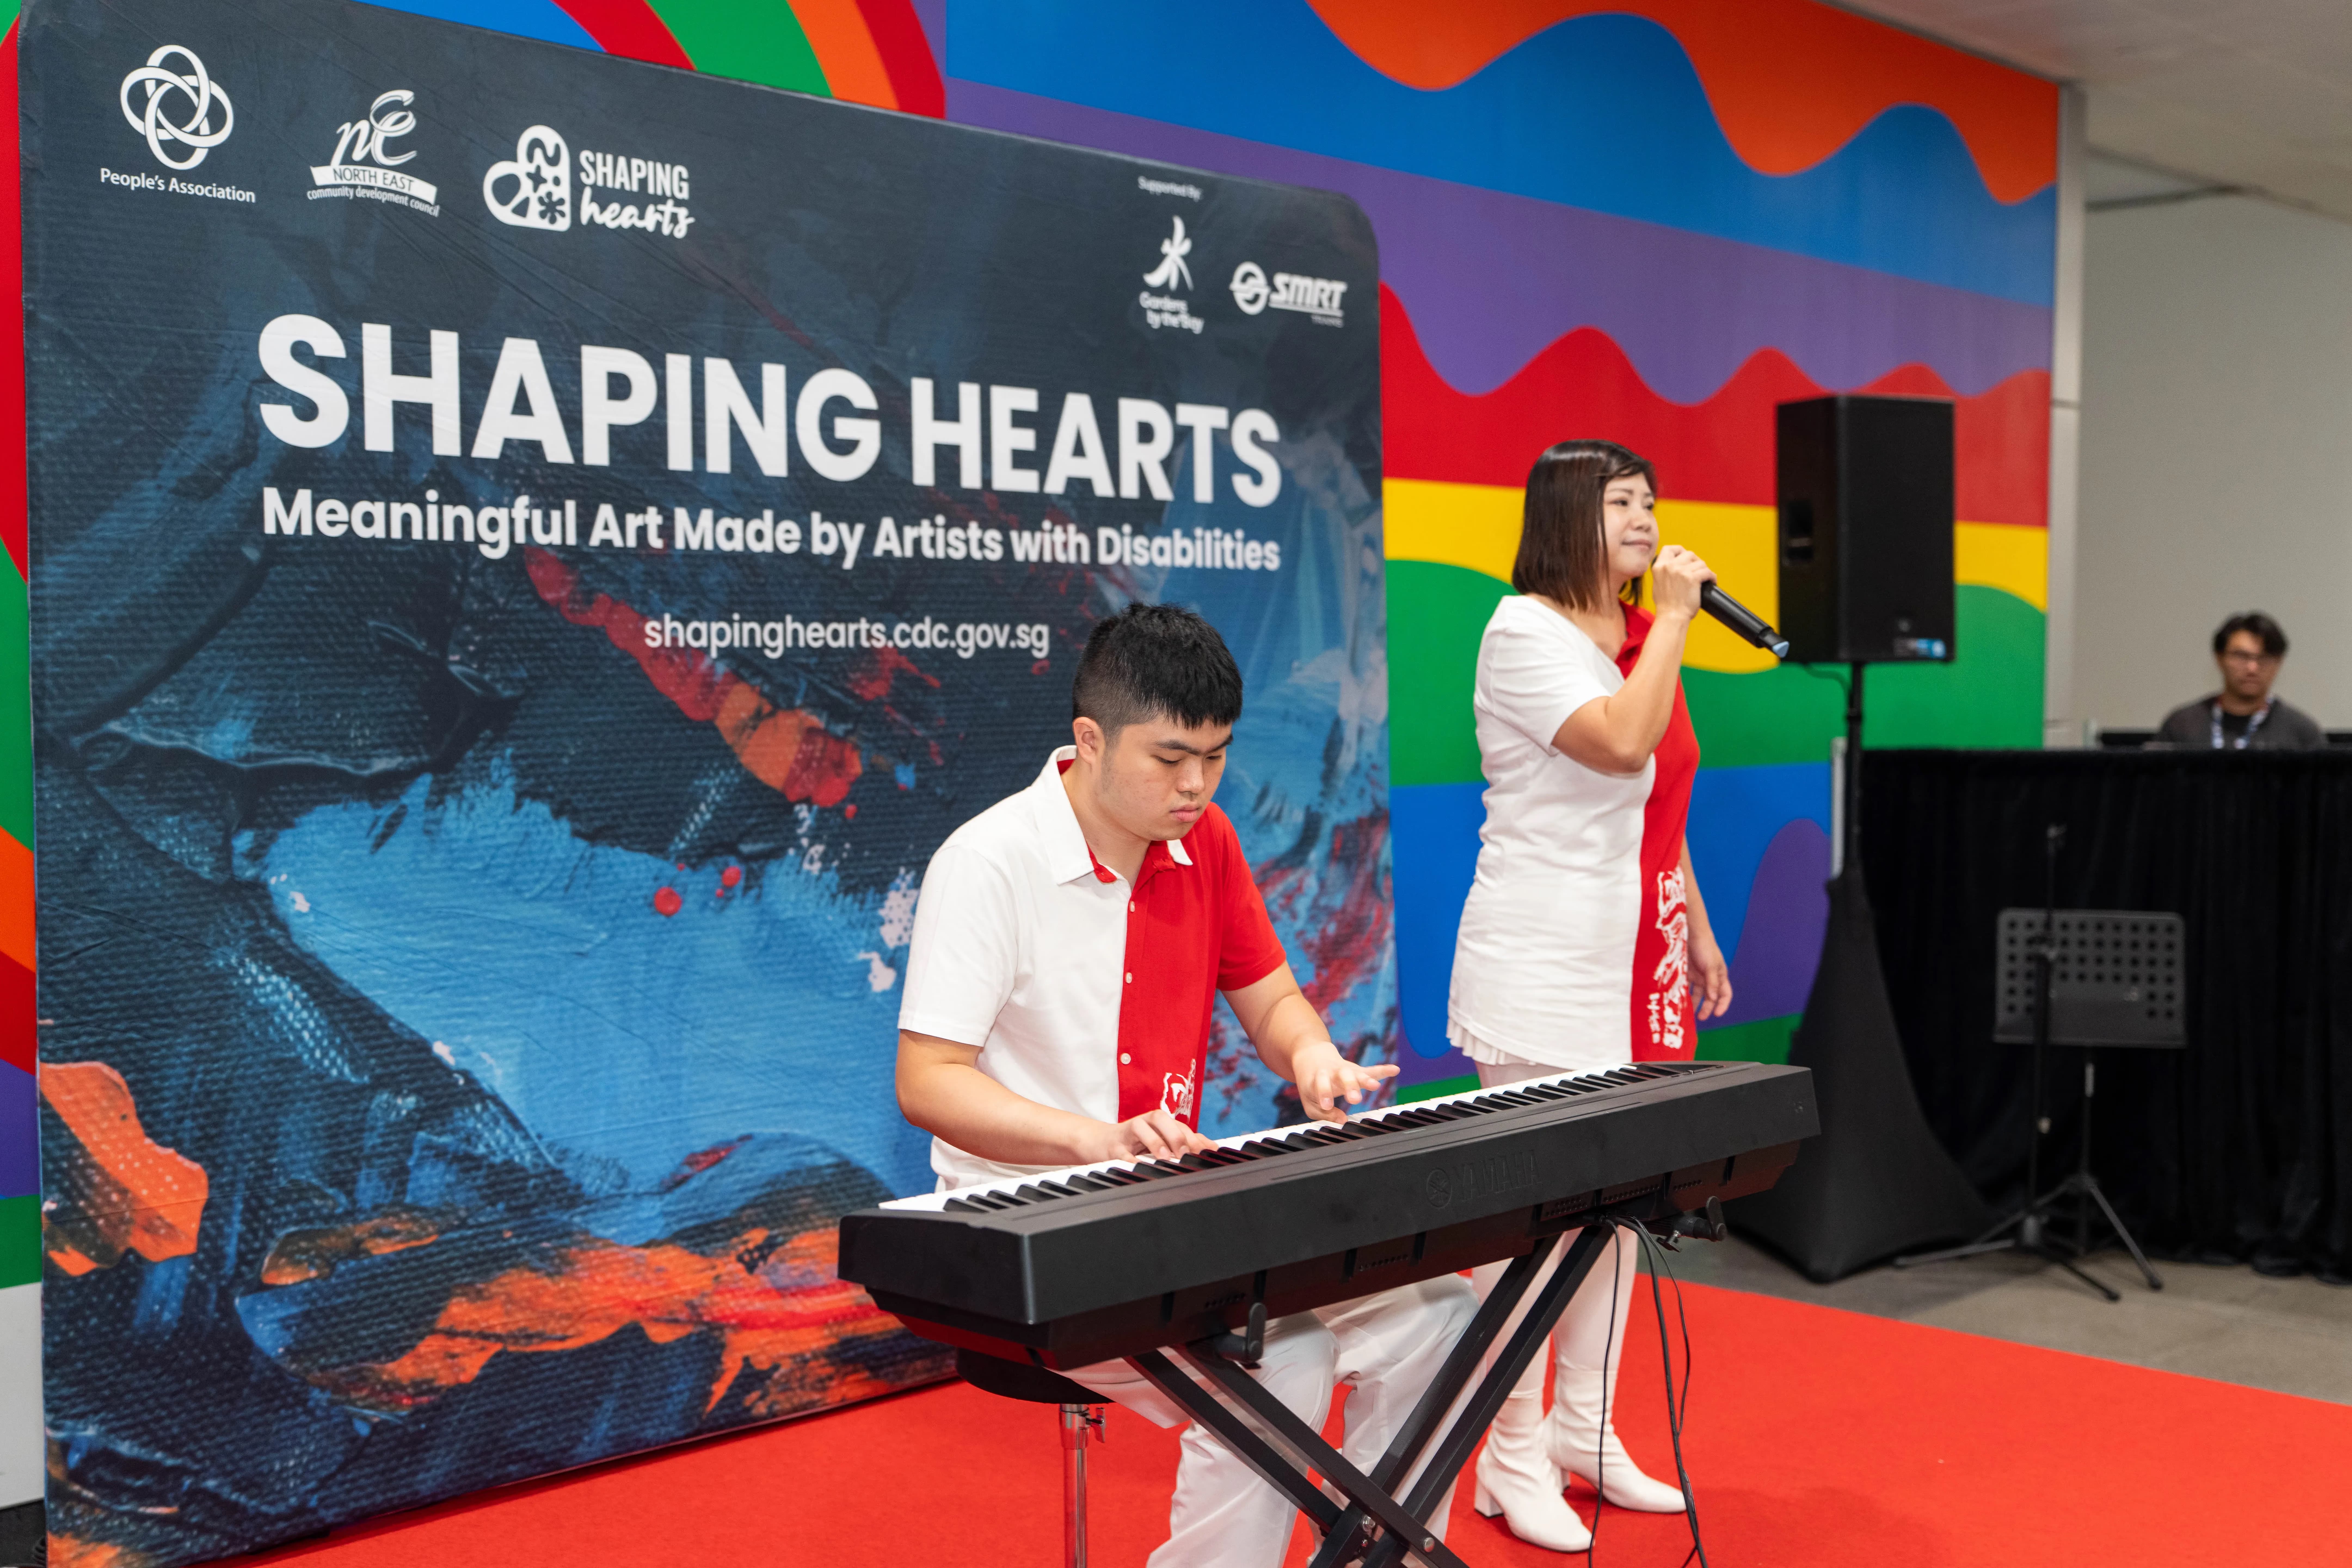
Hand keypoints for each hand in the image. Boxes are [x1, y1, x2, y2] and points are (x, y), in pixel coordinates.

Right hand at [1085, 1108, 1216, 1163]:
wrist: (1100, 1142)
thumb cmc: (1135, 1143)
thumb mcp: (1160, 1141)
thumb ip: (1184, 1143)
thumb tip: (1212, 1148)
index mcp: (1159, 1123)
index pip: (1180, 1126)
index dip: (1195, 1138)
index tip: (1208, 1153)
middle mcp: (1145, 1123)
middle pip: (1161, 1119)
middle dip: (1176, 1135)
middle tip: (1185, 1153)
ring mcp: (1128, 1132)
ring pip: (1140, 1128)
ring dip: (1154, 1141)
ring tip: (1164, 1157)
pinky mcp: (1113, 1145)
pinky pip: (1120, 1150)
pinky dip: (1128, 1157)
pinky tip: (1136, 1165)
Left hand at [1291, 1040, 1399, 1123]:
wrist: (1311, 1056)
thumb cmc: (1311, 1083)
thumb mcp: (1309, 1100)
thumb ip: (1323, 1114)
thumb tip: (1342, 1121)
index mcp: (1317, 1078)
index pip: (1320, 1085)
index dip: (1324, 1094)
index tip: (1327, 1106)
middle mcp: (1333, 1072)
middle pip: (1342, 1076)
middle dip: (1349, 1087)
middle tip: (1355, 1100)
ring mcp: (1346, 1070)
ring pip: (1356, 1073)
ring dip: (1365, 1080)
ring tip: (1375, 1086)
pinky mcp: (1357, 1070)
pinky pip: (1372, 1070)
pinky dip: (1383, 1070)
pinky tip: (1395, 1070)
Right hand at [1651, 545, 1713, 618]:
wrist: (1672, 617)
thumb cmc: (1666, 605)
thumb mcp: (1658, 584)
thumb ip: (1664, 572)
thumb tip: (1675, 566)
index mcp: (1659, 567)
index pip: (1669, 548)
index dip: (1679, 550)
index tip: (1685, 557)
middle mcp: (1669, 566)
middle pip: (1689, 554)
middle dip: (1696, 561)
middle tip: (1698, 570)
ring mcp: (1681, 571)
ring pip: (1700, 563)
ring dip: (1704, 571)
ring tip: (1705, 579)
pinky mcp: (1693, 578)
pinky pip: (1708, 572)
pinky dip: (1712, 577)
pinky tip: (1711, 582)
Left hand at [1690, 925, 1732, 1021]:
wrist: (1690, 933)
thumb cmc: (1705, 947)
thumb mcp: (1711, 965)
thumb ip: (1712, 982)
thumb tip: (1714, 999)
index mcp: (1720, 976)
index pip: (1725, 994)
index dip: (1723, 1005)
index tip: (1717, 1014)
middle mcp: (1710, 978)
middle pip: (1710, 997)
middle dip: (1706, 1007)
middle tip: (1700, 1018)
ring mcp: (1698, 976)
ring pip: (1697, 994)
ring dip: (1694, 1003)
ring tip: (1687, 1013)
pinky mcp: (1687, 973)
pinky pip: (1686, 987)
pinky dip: (1683, 994)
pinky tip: (1678, 1001)